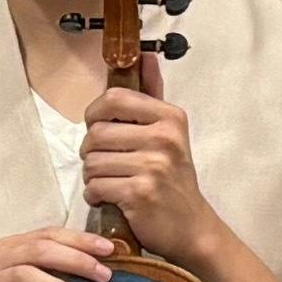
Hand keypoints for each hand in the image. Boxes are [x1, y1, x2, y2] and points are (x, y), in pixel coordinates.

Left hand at [75, 86, 226, 275]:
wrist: (191, 227)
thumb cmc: (173, 179)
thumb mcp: (170, 132)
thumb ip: (153, 94)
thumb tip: (145, 54)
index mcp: (170, 117)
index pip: (114, 98)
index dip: (95, 113)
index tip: (100, 128)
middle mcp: (164, 138)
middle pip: (96, 133)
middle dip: (90, 152)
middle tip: (105, 163)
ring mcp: (152, 166)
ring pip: (92, 162)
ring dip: (93, 176)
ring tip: (110, 182)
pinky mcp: (139, 193)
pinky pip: (95, 187)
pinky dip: (96, 196)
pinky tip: (110, 198)